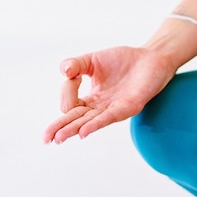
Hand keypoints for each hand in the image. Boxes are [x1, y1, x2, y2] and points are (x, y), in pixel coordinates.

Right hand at [43, 46, 175, 143]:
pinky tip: (84, 132)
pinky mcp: (130, 106)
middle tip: (45, 139)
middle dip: (60, 129)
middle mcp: (102, 107)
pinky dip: (96, 124)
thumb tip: (63, 72)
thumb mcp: (92, 60)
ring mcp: (115, 108)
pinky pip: (110, 117)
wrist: (151, 57)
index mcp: (91, 99)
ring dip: (74, 129)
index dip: (66, 94)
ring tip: (59, 138)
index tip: (71, 77)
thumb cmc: (123, 61)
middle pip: (77, 120)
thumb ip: (75, 65)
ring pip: (90, 121)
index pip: (71, 104)